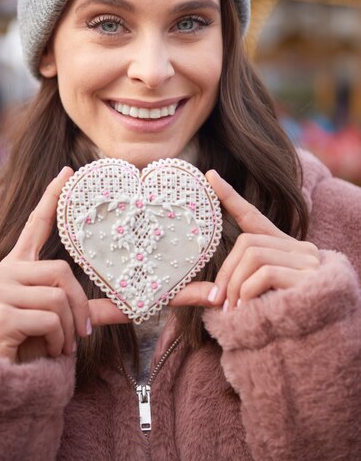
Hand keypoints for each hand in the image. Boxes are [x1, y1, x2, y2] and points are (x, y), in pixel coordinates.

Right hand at [0, 167, 127, 362]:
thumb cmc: (29, 342)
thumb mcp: (61, 319)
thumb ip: (92, 309)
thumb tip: (139, 307)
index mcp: (18, 267)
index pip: (36, 225)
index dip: (52, 198)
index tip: (68, 172)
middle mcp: (4, 271)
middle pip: (61, 272)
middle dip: (79, 306)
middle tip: (81, 335)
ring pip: (58, 296)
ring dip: (69, 329)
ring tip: (61, 346)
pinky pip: (49, 318)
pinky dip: (58, 340)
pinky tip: (46, 352)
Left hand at [170, 170, 319, 309]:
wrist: (328, 343)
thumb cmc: (288, 322)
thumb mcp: (257, 300)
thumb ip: (234, 290)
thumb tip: (193, 294)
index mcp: (284, 250)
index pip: (254, 217)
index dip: (230, 198)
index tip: (210, 177)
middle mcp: (300, 250)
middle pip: (247, 242)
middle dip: (226, 272)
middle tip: (217, 301)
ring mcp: (307, 262)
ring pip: (253, 255)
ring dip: (235, 285)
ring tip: (232, 310)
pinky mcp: (309, 278)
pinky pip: (265, 273)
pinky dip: (248, 292)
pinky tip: (247, 310)